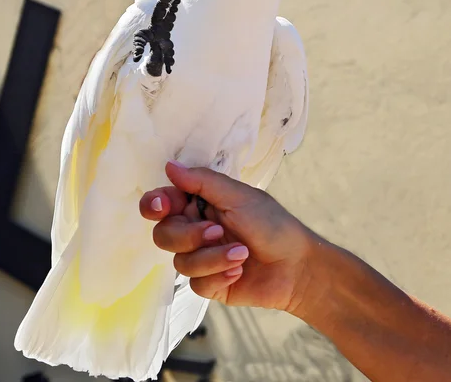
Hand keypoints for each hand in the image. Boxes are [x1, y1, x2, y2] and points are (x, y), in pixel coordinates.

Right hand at [139, 162, 314, 311]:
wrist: (296, 266)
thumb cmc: (271, 223)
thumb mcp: (238, 196)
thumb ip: (202, 182)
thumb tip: (170, 165)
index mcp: (201, 204)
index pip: (163, 203)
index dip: (154, 205)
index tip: (162, 207)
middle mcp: (196, 229)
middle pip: (164, 234)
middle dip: (189, 236)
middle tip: (217, 231)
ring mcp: (201, 258)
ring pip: (180, 262)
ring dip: (212, 258)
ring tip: (242, 254)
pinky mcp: (209, 284)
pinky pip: (196, 284)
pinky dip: (219, 275)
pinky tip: (240, 270)